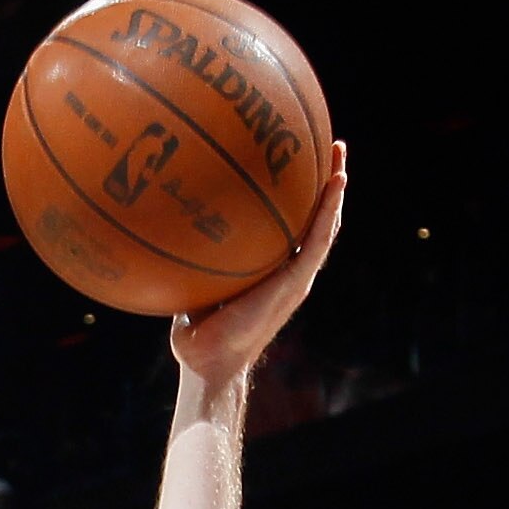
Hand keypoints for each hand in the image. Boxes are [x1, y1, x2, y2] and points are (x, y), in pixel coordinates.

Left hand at [172, 139, 347, 386]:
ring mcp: (295, 276)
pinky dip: (329, 210)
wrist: (210, 362)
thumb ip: (193, 257)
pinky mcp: (296, 281)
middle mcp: (287, 271)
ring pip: (324, 224)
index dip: (294, 198)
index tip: (294, 163)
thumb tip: (167, 222)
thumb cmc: (196, 334)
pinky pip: (319, 239)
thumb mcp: (193, 285)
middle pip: (312, 219)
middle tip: (327, 147)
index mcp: (270, 272)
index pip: (288, 229)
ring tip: (340, 151)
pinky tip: (336, 181)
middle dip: (321, 183)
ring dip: (335, 188)